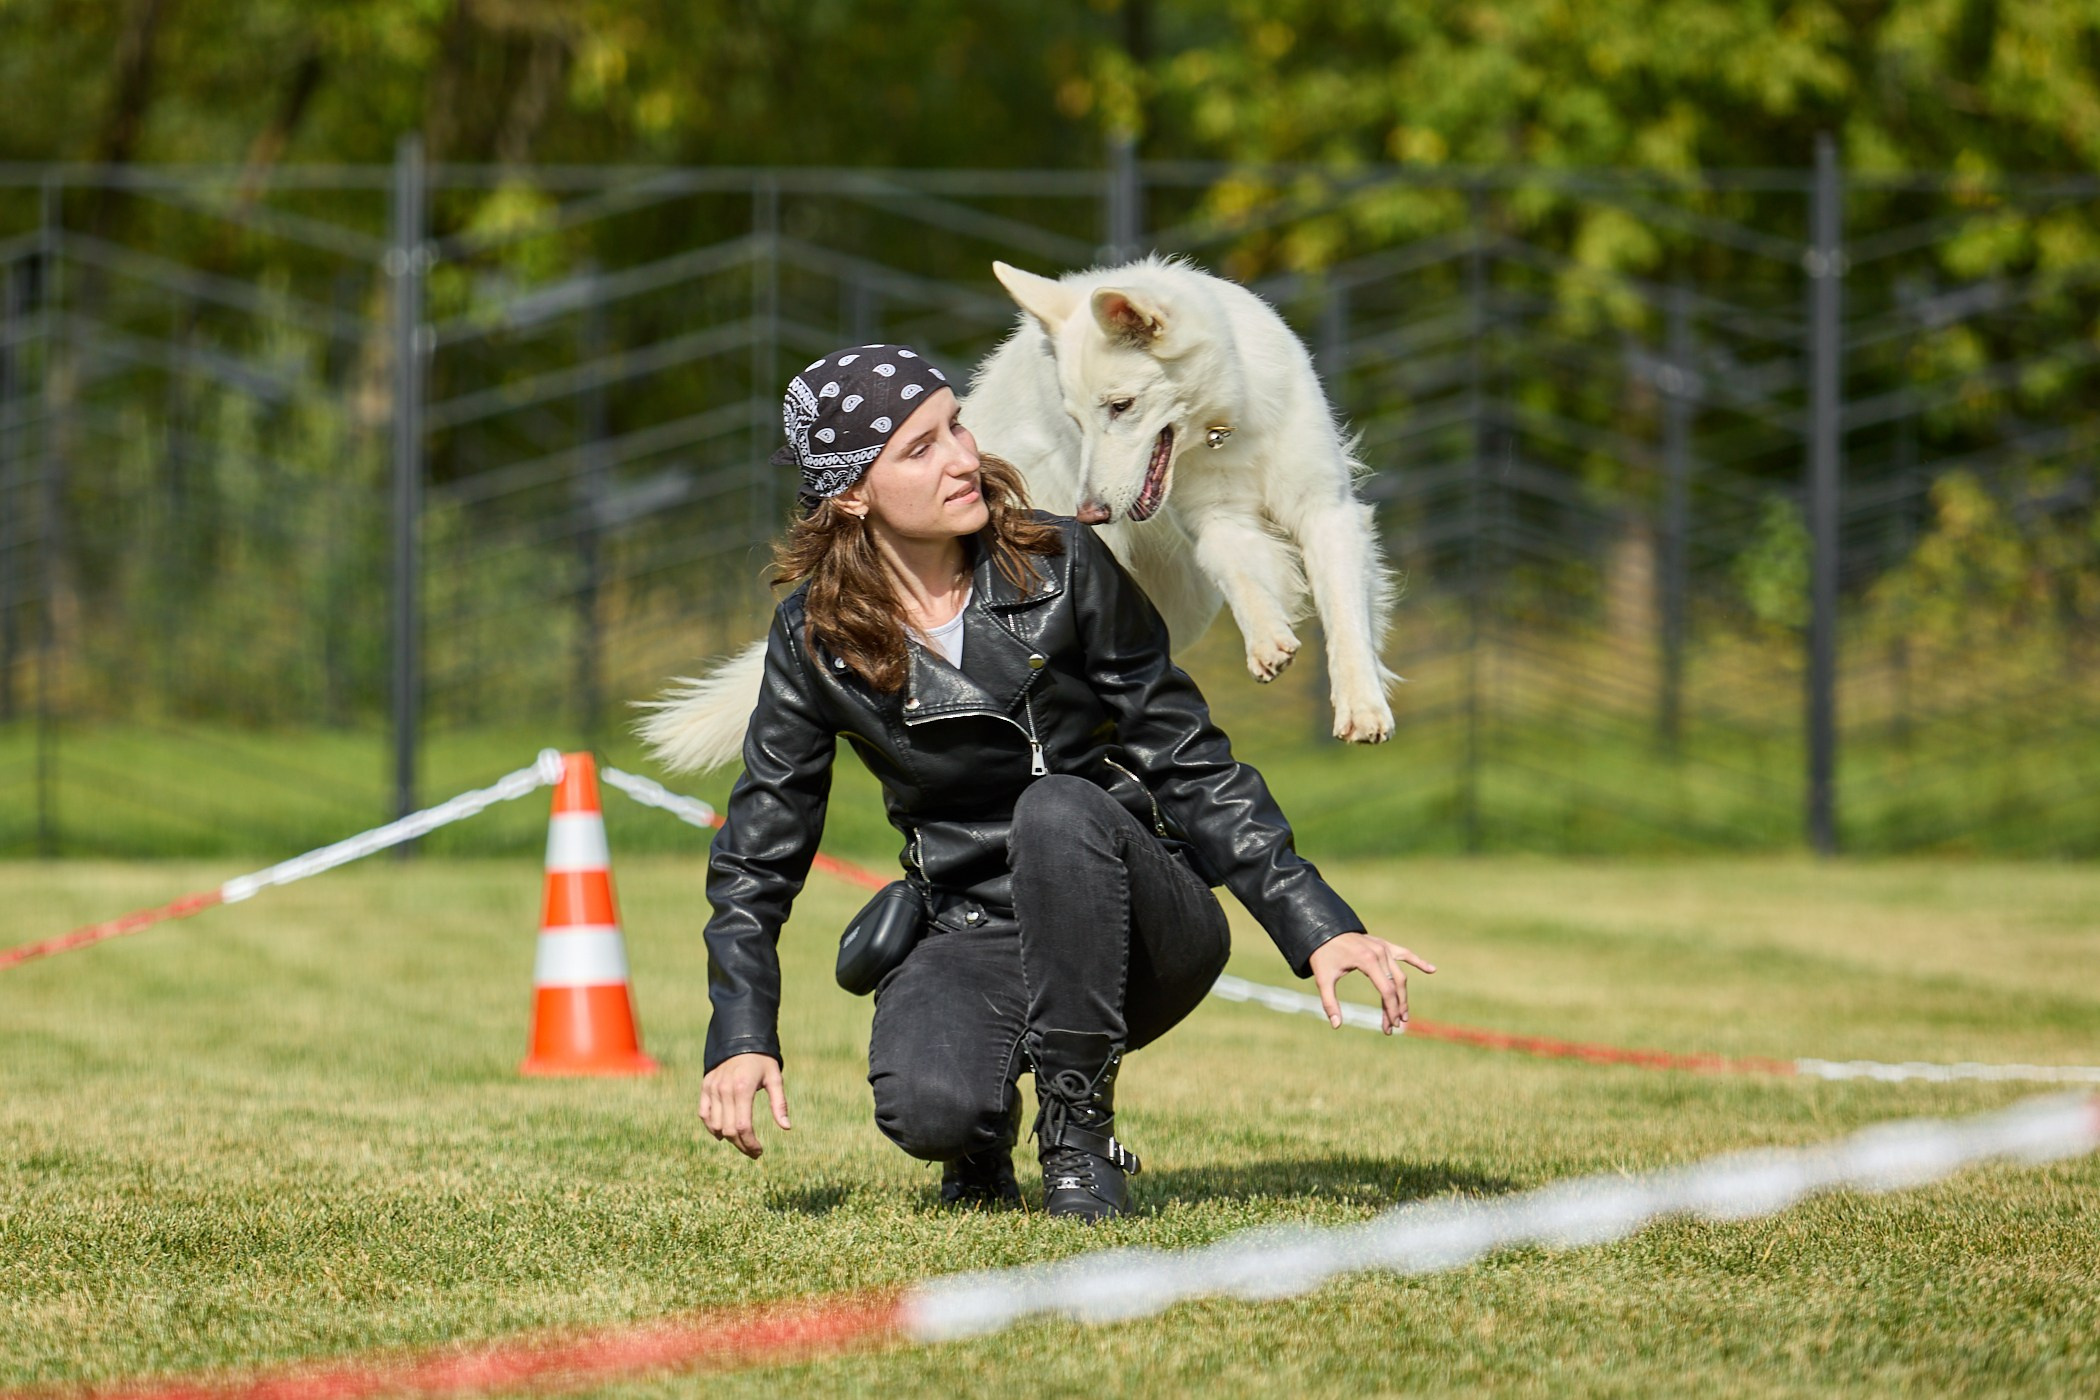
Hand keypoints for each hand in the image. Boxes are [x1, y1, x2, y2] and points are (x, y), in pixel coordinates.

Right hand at [698, 1052, 790, 1158]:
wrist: (740, 1039)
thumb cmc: (762, 1060)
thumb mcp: (775, 1078)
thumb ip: (779, 1103)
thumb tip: (787, 1127)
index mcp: (743, 1088)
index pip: (743, 1126)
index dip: (750, 1144)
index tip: (759, 1151)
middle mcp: (725, 1090)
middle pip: (729, 1130)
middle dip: (741, 1146)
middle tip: (753, 1152)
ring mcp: (713, 1089)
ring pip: (715, 1126)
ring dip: (728, 1138)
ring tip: (741, 1141)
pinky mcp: (705, 1087)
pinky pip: (704, 1114)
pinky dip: (711, 1127)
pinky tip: (721, 1134)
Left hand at [1307, 932, 1435, 1035]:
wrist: (1323, 928)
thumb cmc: (1323, 954)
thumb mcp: (1323, 979)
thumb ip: (1329, 1002)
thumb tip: (1336, 1025)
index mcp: (1367, 961)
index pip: (1387, 991)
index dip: (1391, 1010)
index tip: (1391, 1025)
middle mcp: (1380, 953)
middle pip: (1396, 985)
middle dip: (1397, 1007)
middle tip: (1395, 1026)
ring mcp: (1384, 948)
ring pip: (1400, 975)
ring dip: (1403, 995)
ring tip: (1404, 1014)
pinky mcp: (1384, 945)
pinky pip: (1405, 954)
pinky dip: (1418, 962)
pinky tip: (1432, 970)